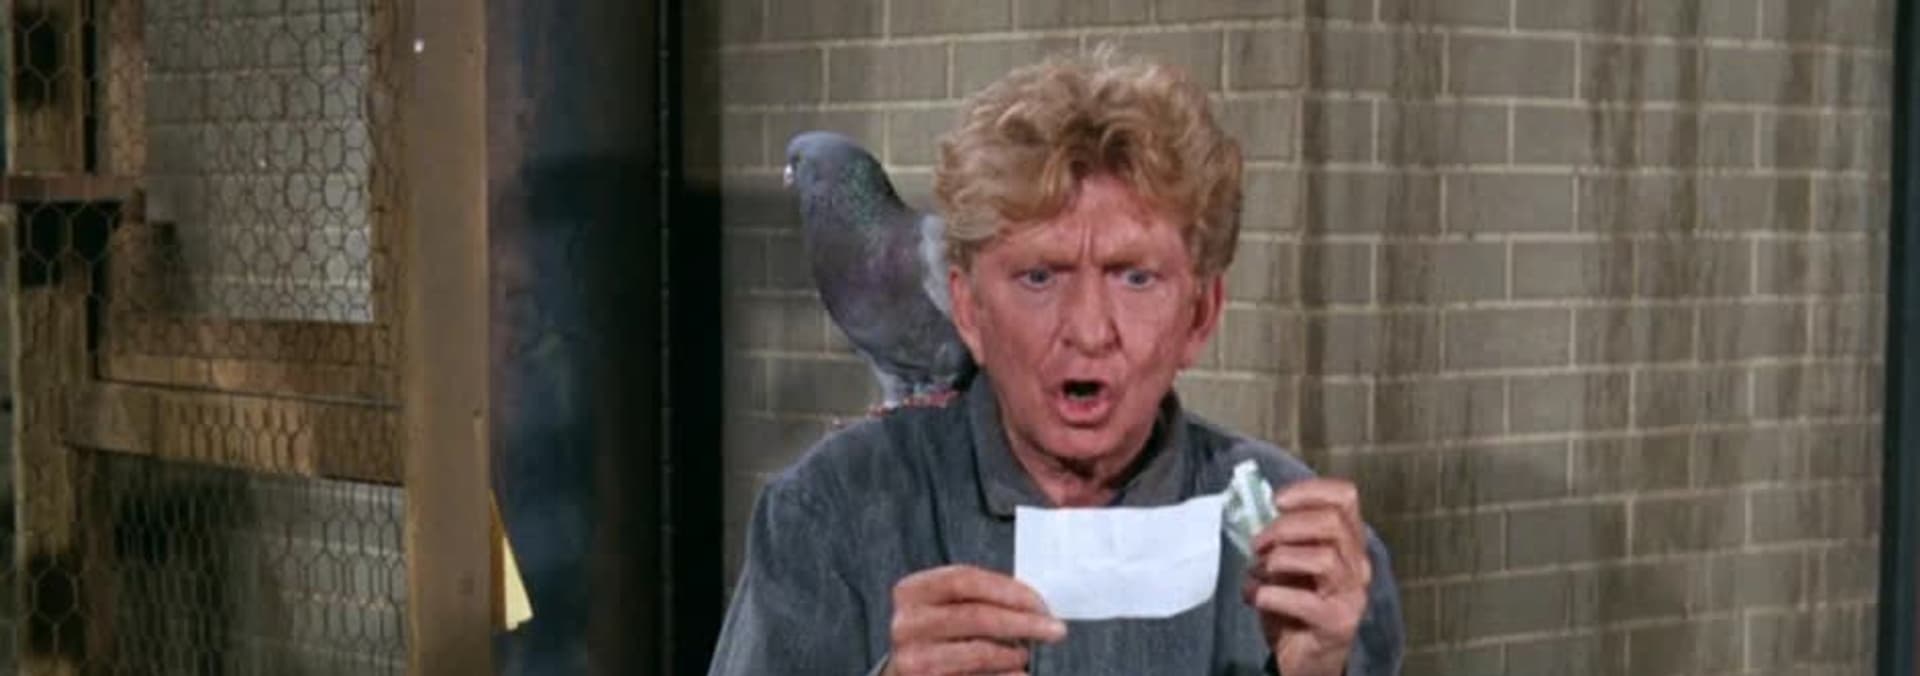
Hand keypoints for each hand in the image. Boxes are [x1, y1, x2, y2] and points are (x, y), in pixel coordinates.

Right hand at [884, 565, 1066, 675]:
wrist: (911, 674)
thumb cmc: (938, 637)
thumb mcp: (949, 608)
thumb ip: (983, 599)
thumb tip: (1035, 604)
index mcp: (911, 592)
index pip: (965, 580)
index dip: (1009, 590)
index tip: (1040, 603)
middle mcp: (906, 625)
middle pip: (976, 616)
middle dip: (1023, 622)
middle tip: (1054, 630)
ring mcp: (912, 661)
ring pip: (978, 652)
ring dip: (1014, 653)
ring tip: (1026, 653)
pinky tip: (1018, 674)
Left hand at [1240, 479, 1370, 675]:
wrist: (1305, 659)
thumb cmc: (1295, 608)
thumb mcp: (1290, 565)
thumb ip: (1284, 538)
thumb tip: (1258, 512)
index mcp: (1348, 544)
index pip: (1346, 498)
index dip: (1310, 491)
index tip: (1277, 501)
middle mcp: (1357, 566)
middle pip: (1332, 523)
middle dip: (1286, 527)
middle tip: (1259, 543)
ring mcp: (1351, 595)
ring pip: (1323, 558)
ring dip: (1279, 560)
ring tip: (1259, 572)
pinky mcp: (1337, 623)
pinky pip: (1304, 600)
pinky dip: (1272, 594)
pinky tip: (1257, 598)